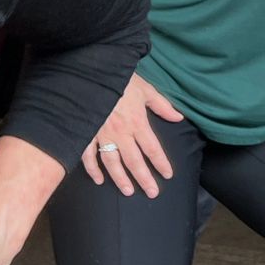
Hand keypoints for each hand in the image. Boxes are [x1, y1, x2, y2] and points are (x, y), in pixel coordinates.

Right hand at [83, 73, 179, 197]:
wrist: (93, 72)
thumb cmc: (121, 79)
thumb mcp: (146, 90)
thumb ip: (162, 106)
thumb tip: (178, 117)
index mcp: (137, 122)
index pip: (153, 148)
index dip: (161, 163)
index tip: (168, 175)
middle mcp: (120, 132)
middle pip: (134, 161)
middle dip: (144, 178)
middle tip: (151, 193)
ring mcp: (101, 134)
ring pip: (112, 162)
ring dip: (120, 178)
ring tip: (128, 192)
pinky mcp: (86, 133)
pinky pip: (88, 155)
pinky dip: (92, 169)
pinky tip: (99, 179)